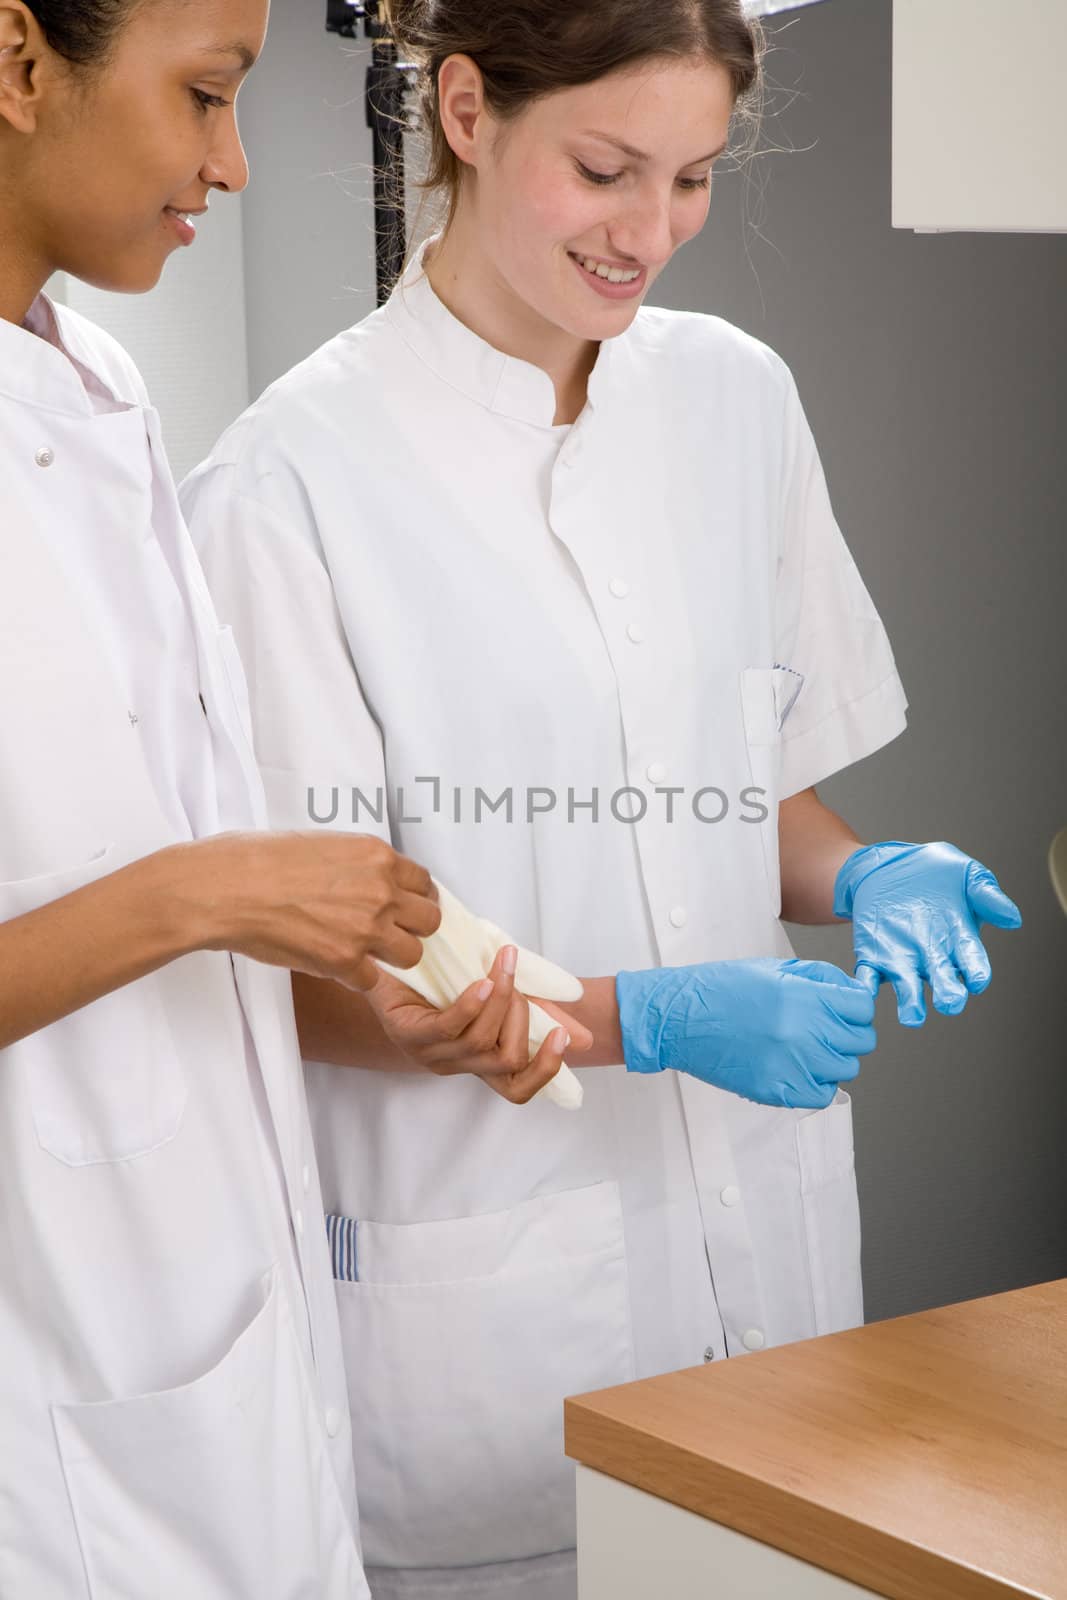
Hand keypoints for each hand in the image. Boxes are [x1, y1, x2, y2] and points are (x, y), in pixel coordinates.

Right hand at [183, 830, 440, 988]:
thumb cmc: (258, 859)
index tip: (401, 908)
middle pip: (429, 921)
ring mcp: (366, 927)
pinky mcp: (343, 960)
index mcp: (377, 856)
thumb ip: (358, 864)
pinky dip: (354, 977)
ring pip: (411, 955)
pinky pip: (371, 980)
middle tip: (386, 933)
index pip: (425, 883)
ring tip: (363, 953)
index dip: (413, 898)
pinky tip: (332, 965)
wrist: (224, 887)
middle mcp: (381, 890)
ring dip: (389, 957)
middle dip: (411, 929)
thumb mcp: (323, 843)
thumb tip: (372, 880)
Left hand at [367, 943, 592, 1104]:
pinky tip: (480, 980)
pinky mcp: (408, 1034)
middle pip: (507, 1061)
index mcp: (478, 1061)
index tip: (563, 1035)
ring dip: (501, 999)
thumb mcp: (500, 991)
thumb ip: (536, 1010)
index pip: (517, 1090)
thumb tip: (585, 1038)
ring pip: (482, 1042)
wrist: (391, 957)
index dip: (545, 1070)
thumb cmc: (446, 976)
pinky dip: (472, 1004)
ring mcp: (429, 1053)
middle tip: (514, 978)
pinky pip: (449, 1027)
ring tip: (502, 965)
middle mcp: (455, 1064)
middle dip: (522, 1016)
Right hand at [616, 958, 876, 1109]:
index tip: (846, 1009)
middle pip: (861, 1040)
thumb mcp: (773, 968)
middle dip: (848, 1032)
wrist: (680, 1019)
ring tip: (806, 1048)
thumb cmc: (721, 989)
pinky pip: (823, 1094)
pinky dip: (818, 1084)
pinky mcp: (777, 1090)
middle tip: (825, 1029)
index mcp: (803, 996)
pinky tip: (798, 1068)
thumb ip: (819, 978)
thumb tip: (855, 989)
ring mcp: (792, 1063)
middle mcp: (802, 1030)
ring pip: (846, 1068)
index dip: (857, 1007)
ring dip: (833, 1058)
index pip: (863, 1007)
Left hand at [833, 841, 1021, 1024]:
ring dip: (911, 1003)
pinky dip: (865, 988)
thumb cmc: (935, 872)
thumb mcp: (967, 875)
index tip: (978, 981)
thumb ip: (988, 895)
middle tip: (949, 1003)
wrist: (888, 865)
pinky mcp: (872, 957)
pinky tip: (865, 994)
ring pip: (908, 988)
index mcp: (960, 940)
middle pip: (944, 981)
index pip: (973, 961)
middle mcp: (933, 957)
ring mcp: (902, 960)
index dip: (976, 972)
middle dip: (948, 994)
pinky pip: (867, 977)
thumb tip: (1013, 919)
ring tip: (913, 1016)